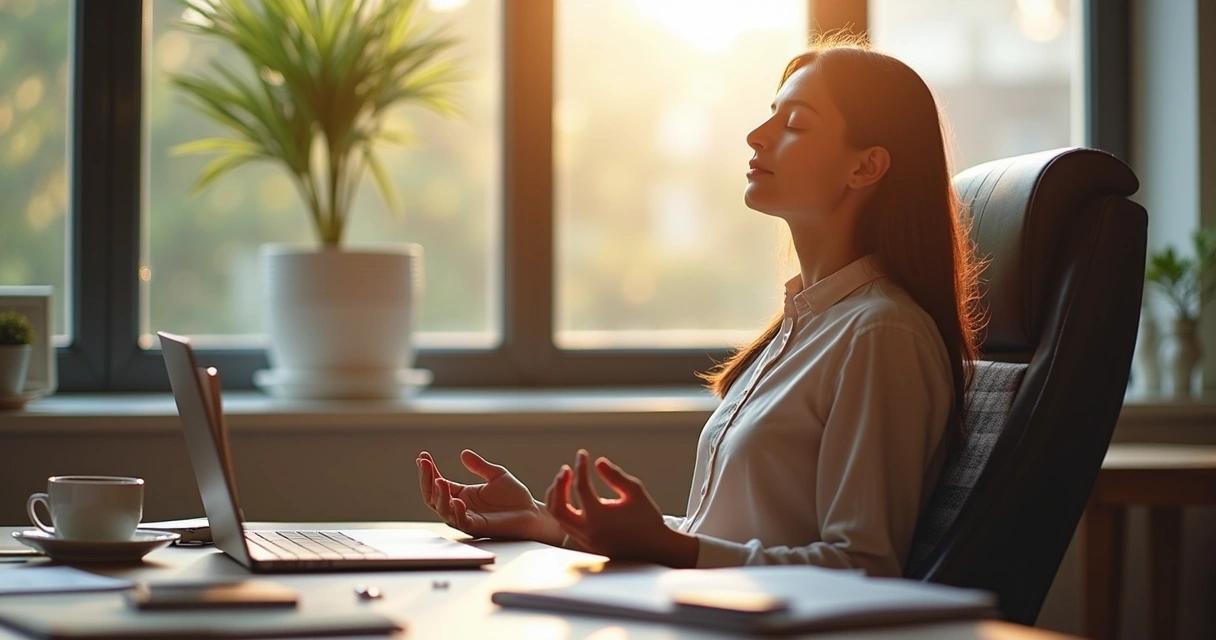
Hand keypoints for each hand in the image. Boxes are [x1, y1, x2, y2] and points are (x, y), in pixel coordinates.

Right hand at [416, 450, 563, 545]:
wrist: (532, 513)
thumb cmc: (515, 497)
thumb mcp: (497, 475)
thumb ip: (479, 466)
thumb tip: (463, 453)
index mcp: (462, 494)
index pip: (438, 482)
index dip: (429, 471)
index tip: (422, 457)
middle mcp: (460, 507)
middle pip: (433, 496)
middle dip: (426, 480)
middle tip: (424, 464)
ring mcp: (466, 518)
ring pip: (443, 510)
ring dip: (438, 495)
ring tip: (439, 480)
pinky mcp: (477, 527)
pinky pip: (462, 522)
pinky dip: (457, 512)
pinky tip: (458, 501)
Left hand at [545, 450, 697, 566]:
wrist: (655, 550)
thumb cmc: (647, 518)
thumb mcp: (635, 493)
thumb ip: (616, 476)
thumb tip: (598, 462)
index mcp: (599, 517)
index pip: (581, 487)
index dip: (580, 467)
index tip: (582, 454)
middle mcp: (587, 530)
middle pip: (558, 507)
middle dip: (558, 485)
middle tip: (566, 469)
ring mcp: (584, 541)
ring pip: (558, 518)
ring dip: (557, 497)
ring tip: (566, 480)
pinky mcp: (586, 545)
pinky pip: (566, 525)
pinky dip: (563, 509)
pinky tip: (571, 496)